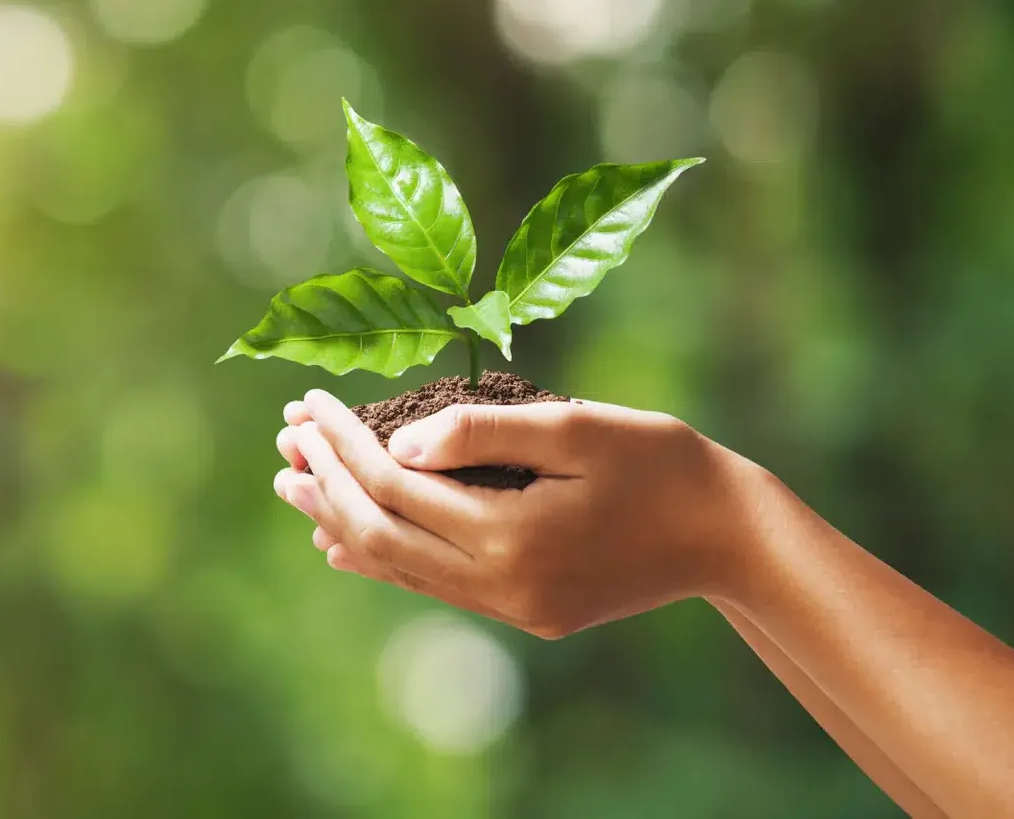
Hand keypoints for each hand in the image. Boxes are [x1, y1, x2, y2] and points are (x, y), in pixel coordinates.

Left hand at [273, 389, 784, 637]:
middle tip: (283, 440)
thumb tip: (396, 441)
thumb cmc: (660, 464)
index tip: (307, 402)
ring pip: (399, 566)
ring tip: (294, 484)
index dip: (341, 443)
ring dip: (341, 521)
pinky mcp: (524, 611)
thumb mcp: (575, 427)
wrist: (730, 536)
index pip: (394, 486)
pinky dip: (384, 556)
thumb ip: (482, 432)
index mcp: (512, 538)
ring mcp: (511, 608)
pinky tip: (343, 541)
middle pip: (380, 534)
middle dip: (325, 483)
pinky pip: (433, 585)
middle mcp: (502, 586)